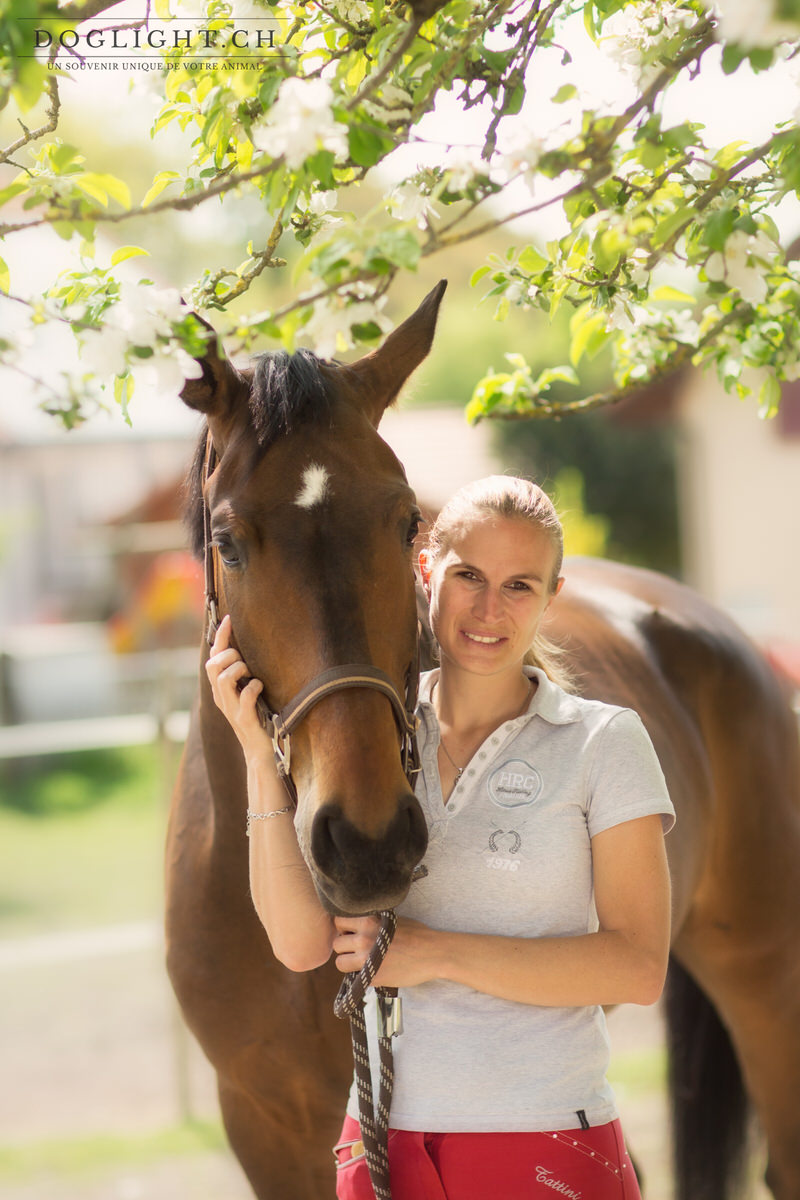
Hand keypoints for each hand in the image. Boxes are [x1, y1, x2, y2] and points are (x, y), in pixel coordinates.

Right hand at [205, 615, 271, 764]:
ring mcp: (230, 709)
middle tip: (245, 662)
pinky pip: (245, 697)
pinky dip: (253, 688)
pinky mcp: (243, 719)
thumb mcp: (246, 693)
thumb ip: (243, 675)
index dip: (220, 637)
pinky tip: (260, 688)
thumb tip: (249, 649)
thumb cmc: (257, 719)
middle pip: (212, 664)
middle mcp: (221, 697)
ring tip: (251, 675)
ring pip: (223, 678)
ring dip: (239, 669)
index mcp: (220, 689)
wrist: (259, 752)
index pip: (214, 657)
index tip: (229, 618)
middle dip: (230, 655)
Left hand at [332, 915, 436, 987]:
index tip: (353, 932)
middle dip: (345, 947)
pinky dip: (361, 976)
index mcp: (368, 920)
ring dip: (348, 962)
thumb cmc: (416, 934)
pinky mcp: (372, 977)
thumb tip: (352, 926)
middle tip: (359, 949)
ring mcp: (366, 959)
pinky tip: (375, 971)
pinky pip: (354, 978)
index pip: (338, 922)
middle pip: (337, 944)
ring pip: (340, 963)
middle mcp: (364, 938)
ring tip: (363, 962)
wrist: (433, 953)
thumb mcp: (390, 919)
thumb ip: (370, 921)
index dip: (345, 928)